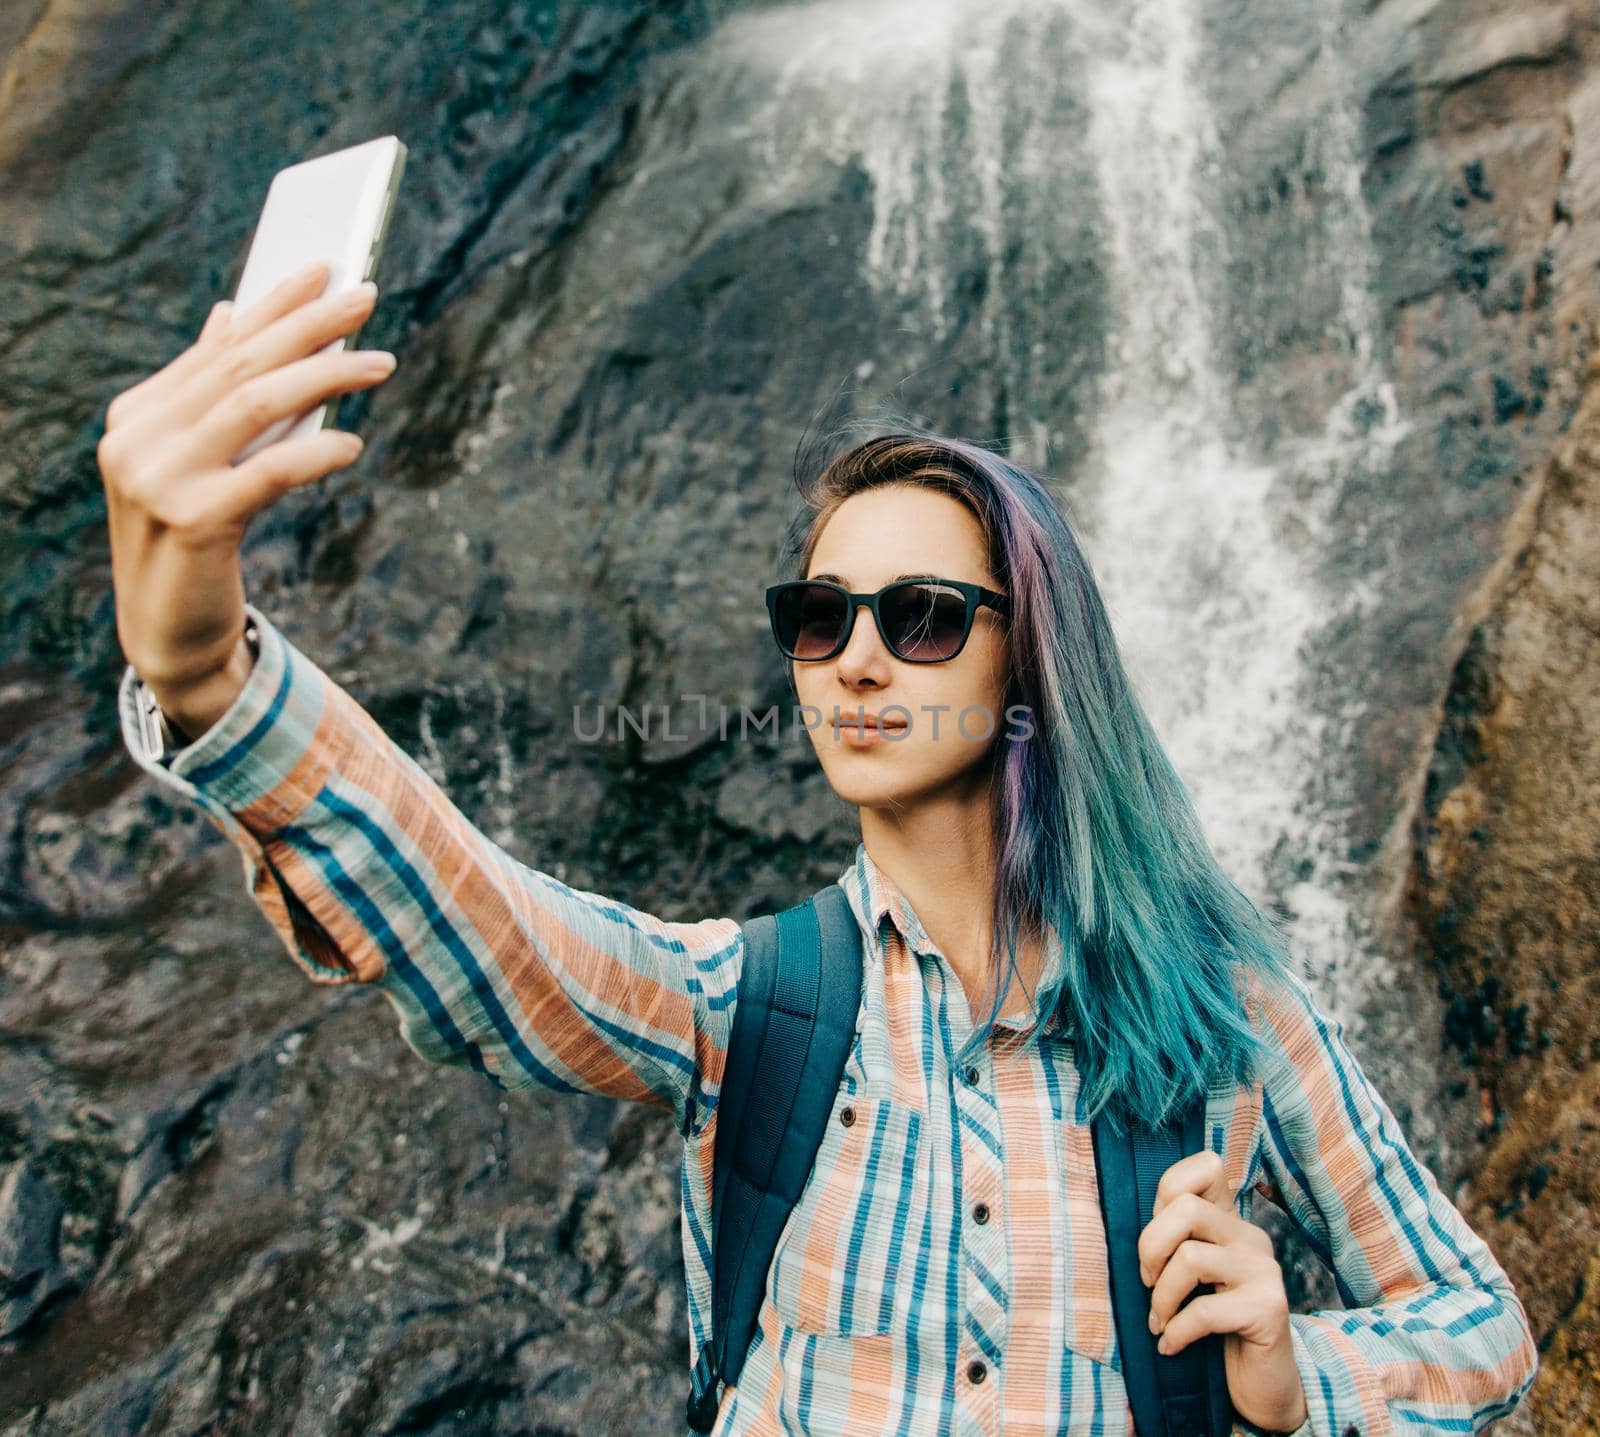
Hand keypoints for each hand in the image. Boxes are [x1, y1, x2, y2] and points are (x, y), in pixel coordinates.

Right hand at [97, 261, 396, 732]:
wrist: (169, 635)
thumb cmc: (194, 543)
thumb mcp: (194, 463)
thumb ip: (210, 395)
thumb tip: (228, 315)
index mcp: (138, 415)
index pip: (219, 345)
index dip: (274, 303)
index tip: (324, 267)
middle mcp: (138, 438)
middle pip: (241, 363)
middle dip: (309, 323)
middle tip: (367, 293)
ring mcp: (159, 479)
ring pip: (256, 404)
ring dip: (326, 375)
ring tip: (381, 361)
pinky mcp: (194, 522)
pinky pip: (269, 472)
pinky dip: (316, 452)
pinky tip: (353, 444)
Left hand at [1137, 1149, 1307, 1432]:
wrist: (1263, 1384)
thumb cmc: (1216, 1326)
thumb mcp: (1192, 1276)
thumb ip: (1174, 1240)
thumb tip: (1126, 1220)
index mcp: (1230, 1221)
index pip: (1206, 1166)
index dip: (1167, 1189)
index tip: (1157, 1240)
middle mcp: (1251, 1237)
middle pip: (1185, 1207)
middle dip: (1150, 1247)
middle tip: (1147, 1284)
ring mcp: (1264, 1270)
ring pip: (1191, 1257)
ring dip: (1162, 1297)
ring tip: (1159, 1322)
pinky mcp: (1269, 1308)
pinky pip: (1205, 1310)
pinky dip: (1177, 1331)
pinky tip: (1171, 1345)